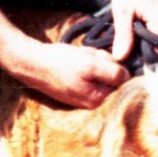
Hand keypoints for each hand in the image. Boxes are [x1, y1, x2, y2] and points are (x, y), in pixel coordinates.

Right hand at [6, 37, 127, 108]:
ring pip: (97, 69)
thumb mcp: (90, 66)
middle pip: (108, 74)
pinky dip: (81, 60)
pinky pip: (85, 69)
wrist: (29, 62)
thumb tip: (128, 76)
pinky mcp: (73, 84)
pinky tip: (69, 58)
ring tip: (75, 56)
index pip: (119, 79)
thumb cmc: (59, 63)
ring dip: (89, 58)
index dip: (111, 63)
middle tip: (84, 56)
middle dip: (99, 60)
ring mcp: (81, 93)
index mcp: (97, 99)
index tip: (97, 58)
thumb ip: (112, 72)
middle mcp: (91, 100)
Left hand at [111, 0, 157, 60]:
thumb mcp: (123, 9)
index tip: (132, 49)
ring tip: (143, 23)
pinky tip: (151, 17)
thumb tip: (120, 58)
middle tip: (134, 34)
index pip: (155, 51)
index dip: (142, 53)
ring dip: (157, 33)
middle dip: (149, 43)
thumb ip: (123, 35)